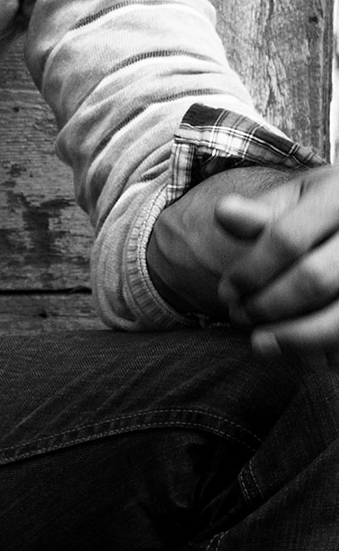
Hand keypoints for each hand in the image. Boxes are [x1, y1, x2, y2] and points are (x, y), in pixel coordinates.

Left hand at [200, 165, 338, 354]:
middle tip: (240, 316)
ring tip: (261, 344)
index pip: (287, 239)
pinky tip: (302, 355)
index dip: (251, 271)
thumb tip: (224, 213)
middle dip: (268, 304)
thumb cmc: (321, 211)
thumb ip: (263, 214)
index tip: (227, 292)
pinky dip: (324, 346)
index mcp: (337, 195)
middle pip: (314, 279)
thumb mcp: (296, 200)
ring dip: (296, 336)